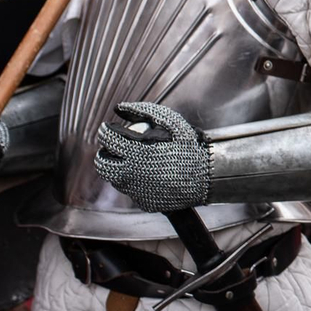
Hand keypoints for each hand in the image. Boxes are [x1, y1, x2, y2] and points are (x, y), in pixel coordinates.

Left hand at [94, 102, 208, 211]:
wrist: (208, 177)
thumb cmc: (191, 147)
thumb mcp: (173, 123)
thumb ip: (144, 111)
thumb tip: (118, 108)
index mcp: (136, 154)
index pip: (107, 141)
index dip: (105, 132)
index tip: (108, 128)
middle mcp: (132, 175)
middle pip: (103, 164)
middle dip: (104, 154)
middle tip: (113, 148)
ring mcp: (137, 192)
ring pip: (115, 179)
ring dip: (119, 168)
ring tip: (132, 161)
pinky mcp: (144, 202)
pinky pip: (132, 191)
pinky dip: (135, 182)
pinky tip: (149, 175)